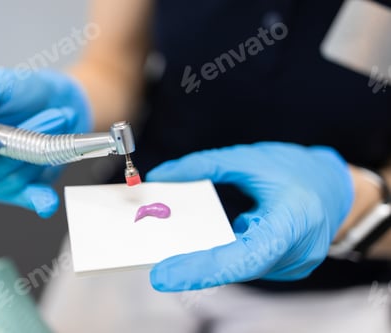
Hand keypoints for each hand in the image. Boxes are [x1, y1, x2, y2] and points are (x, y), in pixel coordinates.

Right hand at [0, 69, 91, 217]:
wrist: (59, 102)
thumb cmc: (18, 93)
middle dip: (10, 145)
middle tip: (41, 118)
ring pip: (8, 179)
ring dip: (36, 146)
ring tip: (55, 117)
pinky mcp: (22, 190)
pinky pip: (29, 198)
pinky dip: (39, 199)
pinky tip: (47, 201)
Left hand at [146, 142, 353, 290]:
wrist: (336, 186)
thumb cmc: (297, 169)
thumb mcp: (249, 159)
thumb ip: (204, 166)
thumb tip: (162, 175)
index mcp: (292, 222)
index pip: (244, 257)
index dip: (203, 269)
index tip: (163, 275)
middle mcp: (297, 253)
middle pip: (237, 266)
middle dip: (197, 266)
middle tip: (160, 266)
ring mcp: (294, 265)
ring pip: (241, 268)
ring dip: (211, 261)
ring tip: (177, 258)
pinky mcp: (287, 267)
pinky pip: (248, 265)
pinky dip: (226, 257)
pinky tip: (208, 250)